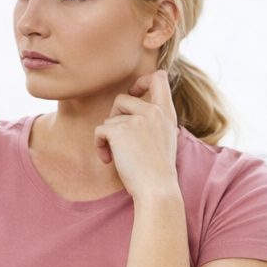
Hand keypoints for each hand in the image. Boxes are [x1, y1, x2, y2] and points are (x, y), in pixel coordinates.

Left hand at [94, 70, 178, 196]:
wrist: (157, 188)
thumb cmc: (159, 170)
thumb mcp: (166, 138)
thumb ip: (155, 120)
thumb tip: (132, 111)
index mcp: (167, 112)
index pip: (159, 78)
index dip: (142, 80)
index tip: (134, 91)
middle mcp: (153, 111)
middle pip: (123, 98)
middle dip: (115, 116)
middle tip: (118, 137)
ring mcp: (137, 119)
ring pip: (110, 119)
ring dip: (108, 137)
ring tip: (116, 156)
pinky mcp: (119, 130)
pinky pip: (100, 131)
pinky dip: (100, 145)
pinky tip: (108, 160)